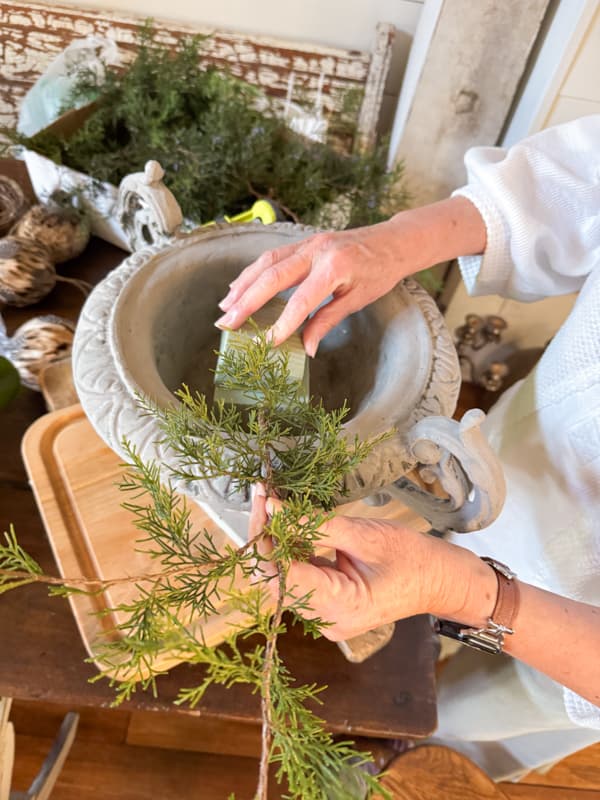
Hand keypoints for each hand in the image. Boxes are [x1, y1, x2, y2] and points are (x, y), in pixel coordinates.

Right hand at [216, 220, 417, 357]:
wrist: (393, 241)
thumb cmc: (380, 272)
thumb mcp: (358, 300)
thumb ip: (328, 321)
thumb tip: (307, 348)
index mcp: (334, 267)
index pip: (301, 300)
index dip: (282, 323)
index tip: (266, 342)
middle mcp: (317, 251)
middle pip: (272, 277)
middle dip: (246, 301)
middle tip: (226, 323)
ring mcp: (308, 242)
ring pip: (266, 262)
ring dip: (243, 285)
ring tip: (225, 306)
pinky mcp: (305, 241)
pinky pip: (273, 256)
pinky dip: (253, 272)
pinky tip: (240, 286)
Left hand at [252, 495, 495, 641]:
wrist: (439, 580)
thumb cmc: (411, 557)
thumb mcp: (363, 534)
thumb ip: (314, 524)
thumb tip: (274, 509)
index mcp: (338, 606)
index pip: (280, 576)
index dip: (264, 538)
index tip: (262, 501)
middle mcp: (326, 620)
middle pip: (275, 580)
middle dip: (265, 537)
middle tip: (263, 497)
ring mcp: (325, 618)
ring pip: (282, 579)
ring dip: (275, 542)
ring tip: (272, 504)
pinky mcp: (327, 608)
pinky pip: (298, 580)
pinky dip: (291, 551)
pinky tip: (289, 524)